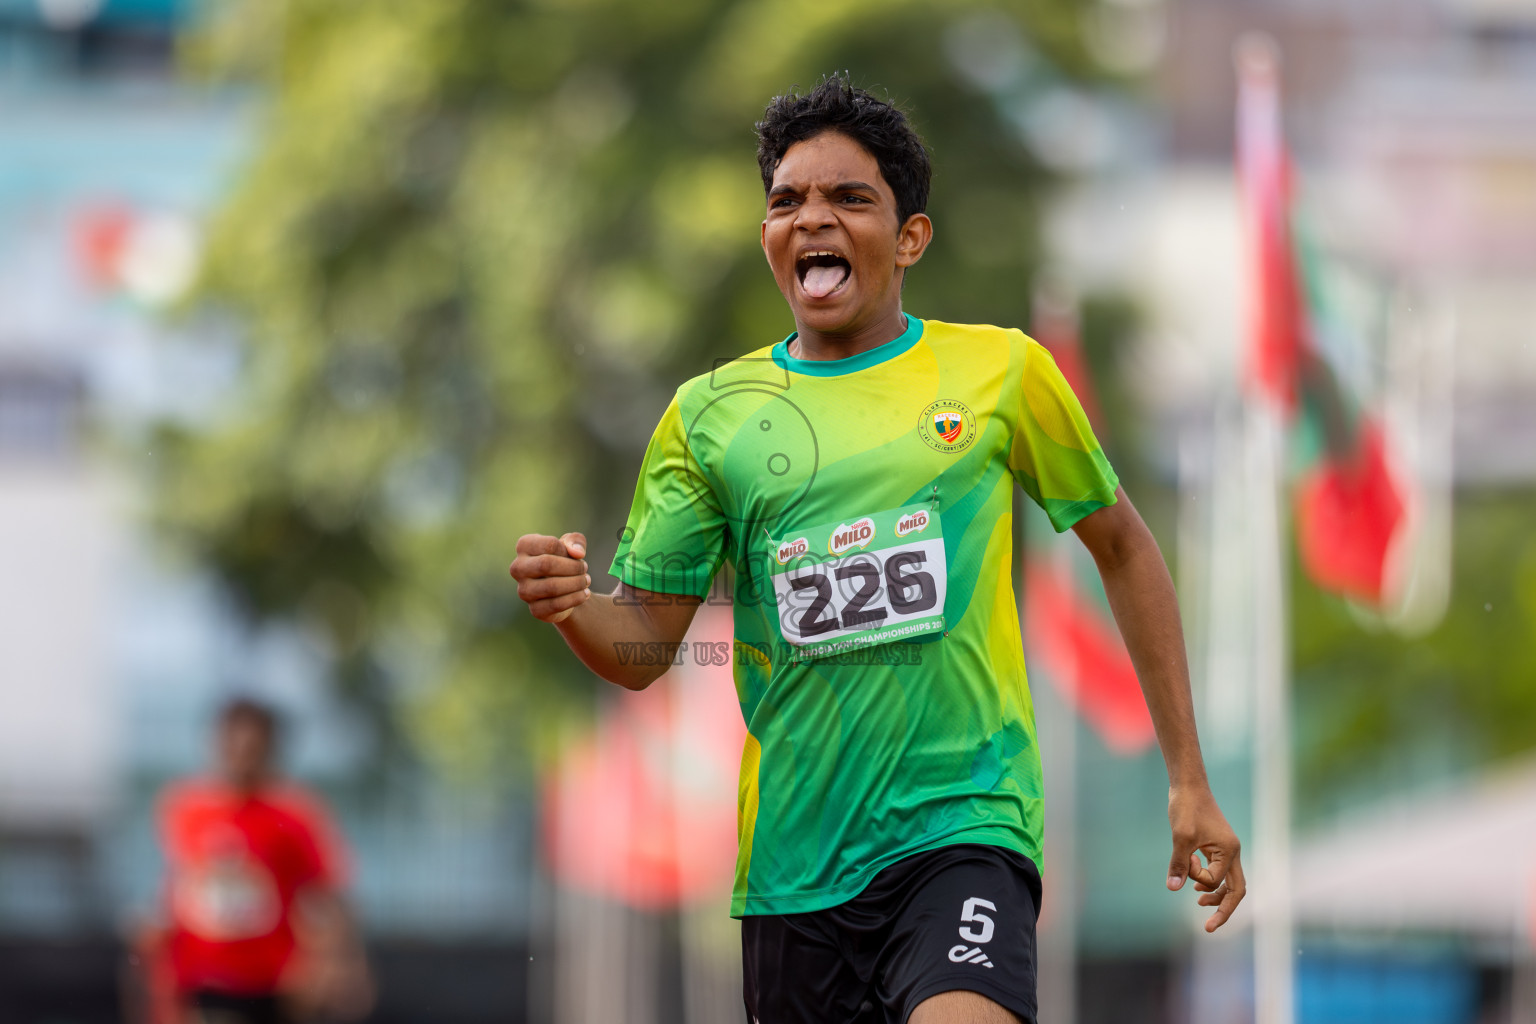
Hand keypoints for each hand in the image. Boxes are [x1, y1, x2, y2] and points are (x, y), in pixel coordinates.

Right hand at [510, 533, 591, 623]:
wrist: (564, 588)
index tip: (577, 555)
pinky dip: (576, 598)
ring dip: (576, 583)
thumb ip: (575, 541)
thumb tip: (577, 553)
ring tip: (586, 580)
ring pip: (551, 587)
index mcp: (524, 546)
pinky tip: (584, 594)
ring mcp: (524, 591)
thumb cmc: (565, 560)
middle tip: (585, 568)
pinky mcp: (535, 609)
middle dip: (573, 567)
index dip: (568, 550)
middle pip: (546, 564)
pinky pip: (557, 604)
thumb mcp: (572, 544)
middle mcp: (518, 568)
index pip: (549, 545)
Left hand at [1166, 784, 1245, 932]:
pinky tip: (1195, 884)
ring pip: (1229, 882)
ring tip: (1198, 902)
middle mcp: (1232, 852)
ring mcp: (1226, 849)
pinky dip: (1209, 881)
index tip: (1186, 859)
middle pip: (1236, 890)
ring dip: (1216, 895)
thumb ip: (1179, 863)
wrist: (1188, 785)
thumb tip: (1173, 888)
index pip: (1217, 880)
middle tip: (1208, 928)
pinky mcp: (1216, 845)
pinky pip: (1219, 871)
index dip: (1197, 877)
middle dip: (1224, 910)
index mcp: (1229, 851)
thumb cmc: (1186, 807)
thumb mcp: (1180, 836)